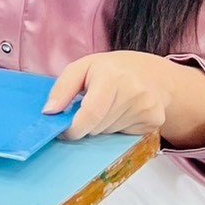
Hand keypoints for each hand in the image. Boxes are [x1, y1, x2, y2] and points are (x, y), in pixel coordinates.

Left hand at [43, 51, 174, 139]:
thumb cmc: (110, 69)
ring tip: (109, 105)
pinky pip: (125, 136)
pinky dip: (117, 128)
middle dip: (87, 123)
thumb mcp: (81, 67)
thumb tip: (49, 112)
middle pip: (98, 126)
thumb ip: (62, 88)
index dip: (74, 128)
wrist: (151, 73)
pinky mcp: (154, 121)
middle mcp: (133, 92)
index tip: (63, 132)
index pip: (91, 113)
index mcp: (112, 76)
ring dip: (102, 125)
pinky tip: (122, 111)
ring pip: (109, 133)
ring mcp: (147, 108)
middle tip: (90, 106)